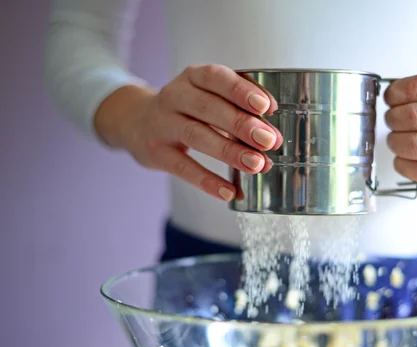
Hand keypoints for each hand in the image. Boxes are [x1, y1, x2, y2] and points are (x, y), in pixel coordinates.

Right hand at [95, 64, 282, 200]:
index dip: (241, 91)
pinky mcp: (156, 152)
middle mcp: (174, 96)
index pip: (216, 77)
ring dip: (230, 152)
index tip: (266, 107)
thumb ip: (238, 107)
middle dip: (242, 125)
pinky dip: (207, 181)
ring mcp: (162, 124)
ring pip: (197, 136)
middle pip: (209, 108)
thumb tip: (272, 131)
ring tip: (257, 165)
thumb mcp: (207, 95)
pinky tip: (230, 192)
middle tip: (269, 141)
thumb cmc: (188, 109)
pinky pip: (183, 168)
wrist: (137, 122)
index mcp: (192, 77)